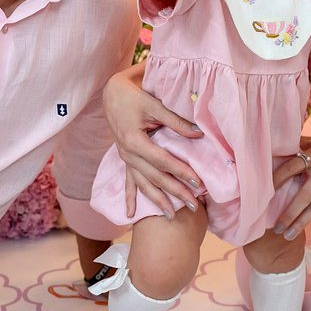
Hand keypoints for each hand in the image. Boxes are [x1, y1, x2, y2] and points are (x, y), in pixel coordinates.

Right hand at [103, 64, 203, 216]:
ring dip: (157, 201)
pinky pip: (127, 181)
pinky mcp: (124, 159)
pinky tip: (130, 215)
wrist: (112, 94)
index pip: (162, 161)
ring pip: (143, 184)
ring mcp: (125, 159)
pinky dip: (130, 198)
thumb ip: (176, 122)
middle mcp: (128, 154)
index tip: (197, 182)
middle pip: (155, 177)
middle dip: (175, 192)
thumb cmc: (134, 97)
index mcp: (134, 141)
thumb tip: (198, 134)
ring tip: (172, 216)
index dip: (181, 172)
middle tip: (194, 205)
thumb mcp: (155, 105)